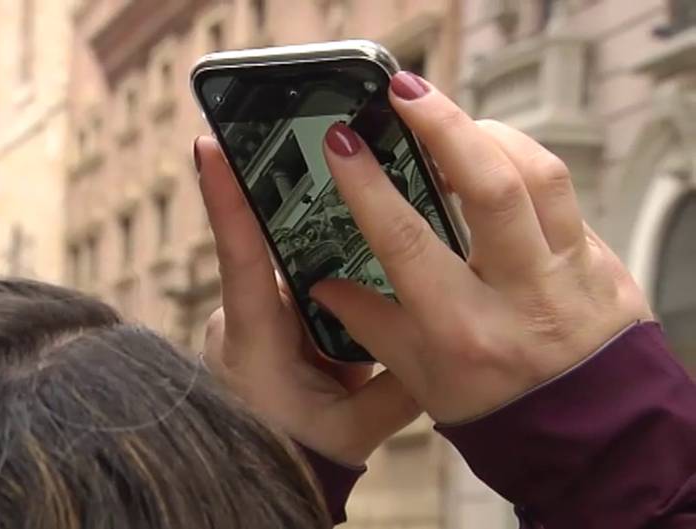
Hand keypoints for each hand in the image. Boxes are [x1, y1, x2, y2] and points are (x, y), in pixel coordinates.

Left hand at [195, 137, 419, 465]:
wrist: (254, 477)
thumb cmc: (291, 454)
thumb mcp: (350, 430)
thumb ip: (398, 389)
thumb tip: (442, 342)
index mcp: (252, 338)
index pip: (239, 258)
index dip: (226, 199)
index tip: (209, 145)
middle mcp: (240, 318)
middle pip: (273, 249)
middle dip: (306, 212)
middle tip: (337, 157)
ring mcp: (247, 319)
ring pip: (289, 268)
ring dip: (324, 254)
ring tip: (361, 222)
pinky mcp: (261, 323)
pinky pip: (292, 285)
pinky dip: (322, 277)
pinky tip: (355, 271)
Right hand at [311, 72, 652, 423]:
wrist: (592, 439)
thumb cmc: (498, 412)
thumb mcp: (422, 378)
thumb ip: (372, 324)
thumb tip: (323, 284)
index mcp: (466, 331)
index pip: (410, 244)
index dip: (369, 187)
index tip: (342, 144)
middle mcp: (524, 297)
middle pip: (493, 188)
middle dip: (444, 128)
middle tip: (406, 93)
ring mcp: (573, 273)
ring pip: (541, 176)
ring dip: (490, 135)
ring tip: (450, 123)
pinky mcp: (604, 260)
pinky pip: (565, 196)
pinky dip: (524, 165)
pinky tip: (494, 162)